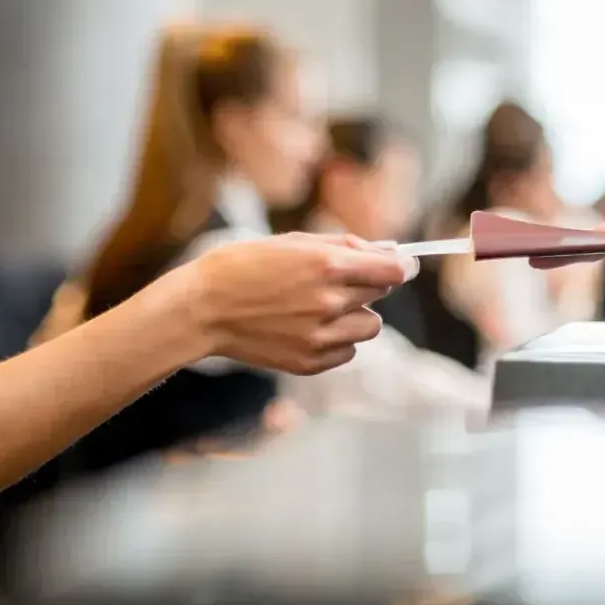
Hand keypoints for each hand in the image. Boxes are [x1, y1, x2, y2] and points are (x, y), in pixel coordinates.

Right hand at [181, 234, 410, 375]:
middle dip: (368, 284)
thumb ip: (342, 246)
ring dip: (356, 316)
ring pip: (370, 327)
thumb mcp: (292, 242)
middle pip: (381, 294)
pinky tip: (307, 328)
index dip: (402, 266)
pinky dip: (337, 340)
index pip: (394, 271)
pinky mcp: (310, 362)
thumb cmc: (243, 266)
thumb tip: (385, 251)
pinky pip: (348, 351)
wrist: (202, 308)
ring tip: (322, 308)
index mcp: (327, 265)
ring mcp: (320, 336)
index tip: (402, 265)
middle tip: (335, 280)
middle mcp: (330, 302)